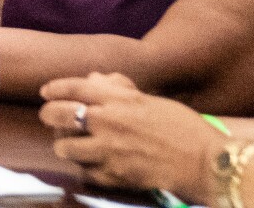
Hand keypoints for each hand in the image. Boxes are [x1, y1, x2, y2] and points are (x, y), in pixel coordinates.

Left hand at [40, 73, 221, 200]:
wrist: (208, 162)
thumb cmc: (184, 128)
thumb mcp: (151, 99)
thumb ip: (119, 88)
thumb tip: (94, 77)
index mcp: (118, 100)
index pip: (72, 88)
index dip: (54, 88)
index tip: (45, 92)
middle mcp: (108, 122)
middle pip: (58, 114)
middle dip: (49, 115)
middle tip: (49, 118)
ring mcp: (110, 150)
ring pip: (65, 146)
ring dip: (65, 145)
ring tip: (70, 145)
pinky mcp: (116, 175)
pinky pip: (85, 172)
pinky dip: (85, 168)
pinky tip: (91, 165)